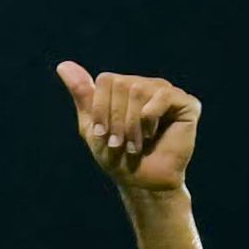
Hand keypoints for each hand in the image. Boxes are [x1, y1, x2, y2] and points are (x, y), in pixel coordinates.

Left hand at [57, 63, 201, 194]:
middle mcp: (146, 85)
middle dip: (116, 120)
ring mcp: (166, 93)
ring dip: (132, 125)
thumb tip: (63, 65)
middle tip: (121, 143)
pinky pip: (162, 96)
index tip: (103, 135)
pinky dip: (150, 118)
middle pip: (122, 83)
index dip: (101, 110)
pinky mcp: (186, 104)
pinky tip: (153, 135)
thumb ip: (83, 95)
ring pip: (139, 90)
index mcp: (125, 87)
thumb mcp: (93, 127)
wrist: (142, 183)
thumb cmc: (118, 157)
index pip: (105, 80)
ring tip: (136, 145)